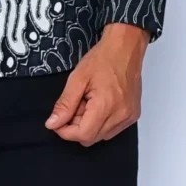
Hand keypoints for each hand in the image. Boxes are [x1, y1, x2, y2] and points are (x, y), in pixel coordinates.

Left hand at [44, 23, 149, 145]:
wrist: (125, 48)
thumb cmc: (102, 58)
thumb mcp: (77, 78)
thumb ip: (65, 103)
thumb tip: (52, 124)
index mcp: (106, 105)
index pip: (83, 135)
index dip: (66, 131)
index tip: (57, 121)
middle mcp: (121, 115)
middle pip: (91, 138)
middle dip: (77, 126)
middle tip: (75, 104)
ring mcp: (129, 117)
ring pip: (102, 136)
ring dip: (89, 124)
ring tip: (88, 101)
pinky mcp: (133, 115)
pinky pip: (113, 129)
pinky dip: (101, 122)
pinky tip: (99, 104)